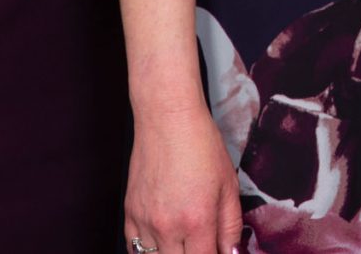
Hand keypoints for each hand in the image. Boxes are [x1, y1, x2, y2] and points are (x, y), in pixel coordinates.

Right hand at [125, 113, 242, 253]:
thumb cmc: (201, 146)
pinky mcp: (129, 213)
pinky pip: (133, 248)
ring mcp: (144, 222)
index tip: (217, 250)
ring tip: (184, 241)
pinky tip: (163, 241)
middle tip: (202, 244)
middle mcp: (167, 226)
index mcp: (197, 221)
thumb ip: (230, 226)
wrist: (168, 120)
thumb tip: (230, 253)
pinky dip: (148, 250)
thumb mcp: (228, 185)